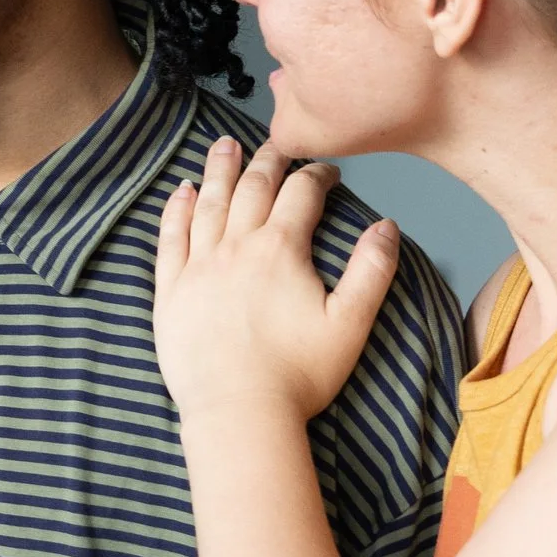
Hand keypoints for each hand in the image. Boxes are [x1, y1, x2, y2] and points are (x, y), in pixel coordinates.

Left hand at [153, 139, 399, 425]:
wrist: (239, 412)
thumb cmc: (298, 375)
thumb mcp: (351, 323)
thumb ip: (372, 270)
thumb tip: (386, 226)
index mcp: (281, 250)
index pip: (301, 194)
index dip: (317, 176)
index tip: (328, 172)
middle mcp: (236, 248)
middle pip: (252, 188)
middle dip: (267, 160)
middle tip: (274, 143)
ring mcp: (198, 266)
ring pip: (208, 203)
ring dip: (218, 170)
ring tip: (224, 145)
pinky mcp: (171, 291)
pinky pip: (170, 238)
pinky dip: (176, 209)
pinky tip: (181, 191)